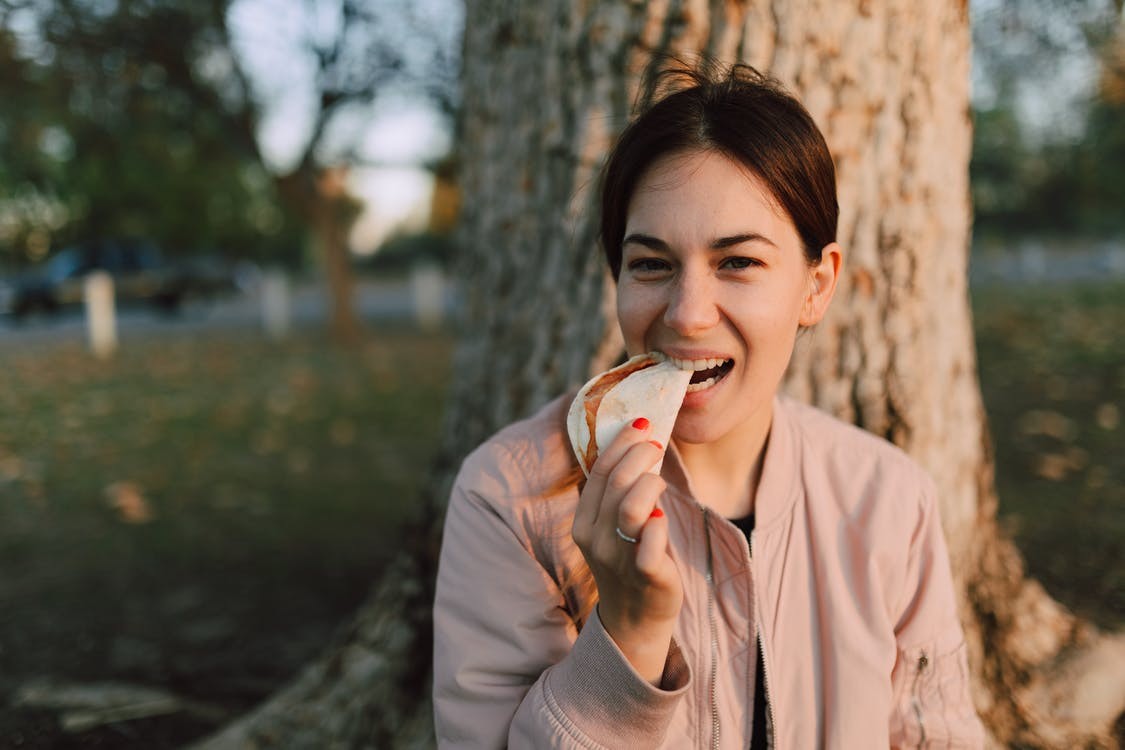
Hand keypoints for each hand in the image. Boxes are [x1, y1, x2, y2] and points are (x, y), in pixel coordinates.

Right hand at [570, 417, 683, 683]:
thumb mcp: (613, 525)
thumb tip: (636, 442)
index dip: (620, 442)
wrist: (635, 618)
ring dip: (650, 482)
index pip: (598, 471)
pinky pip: (650, 540)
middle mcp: (594, 538)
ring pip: (631, 505)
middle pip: (616, 481)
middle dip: (640, 453)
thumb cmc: (630, 559)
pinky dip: (658, 522)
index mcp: (583, 522)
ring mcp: (617, 557)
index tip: (641, 423)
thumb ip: (618, 492)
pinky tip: (661, 517)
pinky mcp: (644, 574)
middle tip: (657, 444)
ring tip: (660, 481)